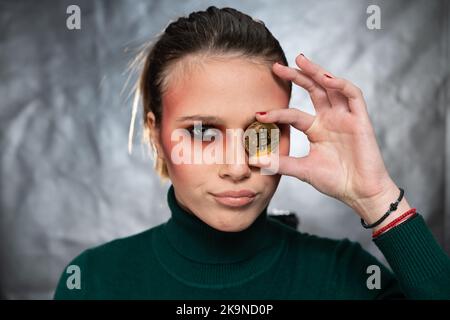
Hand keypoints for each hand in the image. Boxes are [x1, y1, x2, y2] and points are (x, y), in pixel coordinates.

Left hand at [253, 53, 410, 224]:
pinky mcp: (361, 120)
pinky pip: (353, 95)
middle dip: (296, 76)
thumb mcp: (303, 170)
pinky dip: (341, 85)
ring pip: (331, 87)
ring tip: (300, 60)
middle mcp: (330, 119)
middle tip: (277, 66)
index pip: (293, 114)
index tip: (258, 113)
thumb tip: (255, 160)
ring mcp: (345, 117)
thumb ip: (281, 163)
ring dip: (317, 72)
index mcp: (316, 129)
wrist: (360, 193)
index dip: (277, 113)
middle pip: (313, 90)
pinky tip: (327, 79)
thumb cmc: (335, 181)